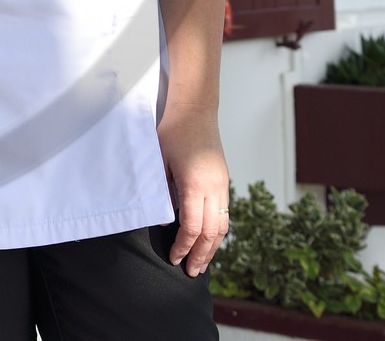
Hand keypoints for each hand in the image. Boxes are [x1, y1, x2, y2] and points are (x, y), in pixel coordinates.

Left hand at [158, 109, 229, 276]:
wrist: (195, 110)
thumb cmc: (172, 133)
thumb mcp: (160, 163)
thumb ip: (162, 193)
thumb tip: (164, 222)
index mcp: (196, 185)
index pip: (191, 227)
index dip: (183, 246)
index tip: (173, 258)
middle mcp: (215, 188)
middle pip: (211, 233)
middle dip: (201, 255)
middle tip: (192, 273)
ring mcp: (223, 185)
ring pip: (222, 226)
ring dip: (212, 247)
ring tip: (203, 263)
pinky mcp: (224, 181)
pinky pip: (225, 214)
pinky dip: (217, 232)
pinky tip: (209, 240)